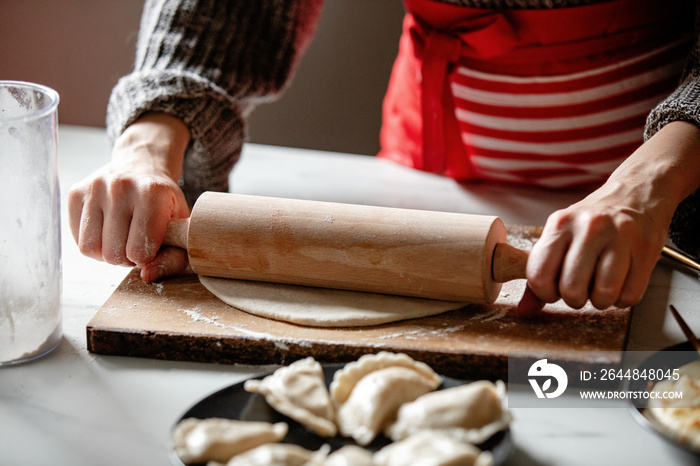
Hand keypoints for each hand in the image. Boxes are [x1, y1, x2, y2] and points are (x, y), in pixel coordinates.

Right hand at [68, 113, 191, 281]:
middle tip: (135, 243)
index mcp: (152, 193)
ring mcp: (95, 187)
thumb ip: (174, 257)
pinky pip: (76, 238)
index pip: (139, 252)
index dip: (146, 258)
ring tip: (121, 239)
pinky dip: (92, 243)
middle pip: (113, 254)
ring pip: (90, 248)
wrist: (143, 167)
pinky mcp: (76, 192)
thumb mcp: (181, 227)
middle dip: (126, 258)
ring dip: (106, 253)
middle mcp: (120, 187)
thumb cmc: (164, 203)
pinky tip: (106, 230)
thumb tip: (147, 276)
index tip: (152, 246)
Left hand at [517, 121, 699, 314]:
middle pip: (572, 289)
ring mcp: (620, 236)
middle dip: (575, 299)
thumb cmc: (592, 222)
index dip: (546, 293)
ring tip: (601, 285)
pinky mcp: (646, 248)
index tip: (555, 290)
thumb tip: (525, 310)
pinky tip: (621, 282)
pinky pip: (629, 295)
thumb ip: (541, 272)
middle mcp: (588, 227)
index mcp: (560, 224)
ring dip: (601, 301)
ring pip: (603, 294)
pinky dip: (623, 298)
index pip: (539, 275)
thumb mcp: (560, 237)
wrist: (635, 194)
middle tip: (581, 288)